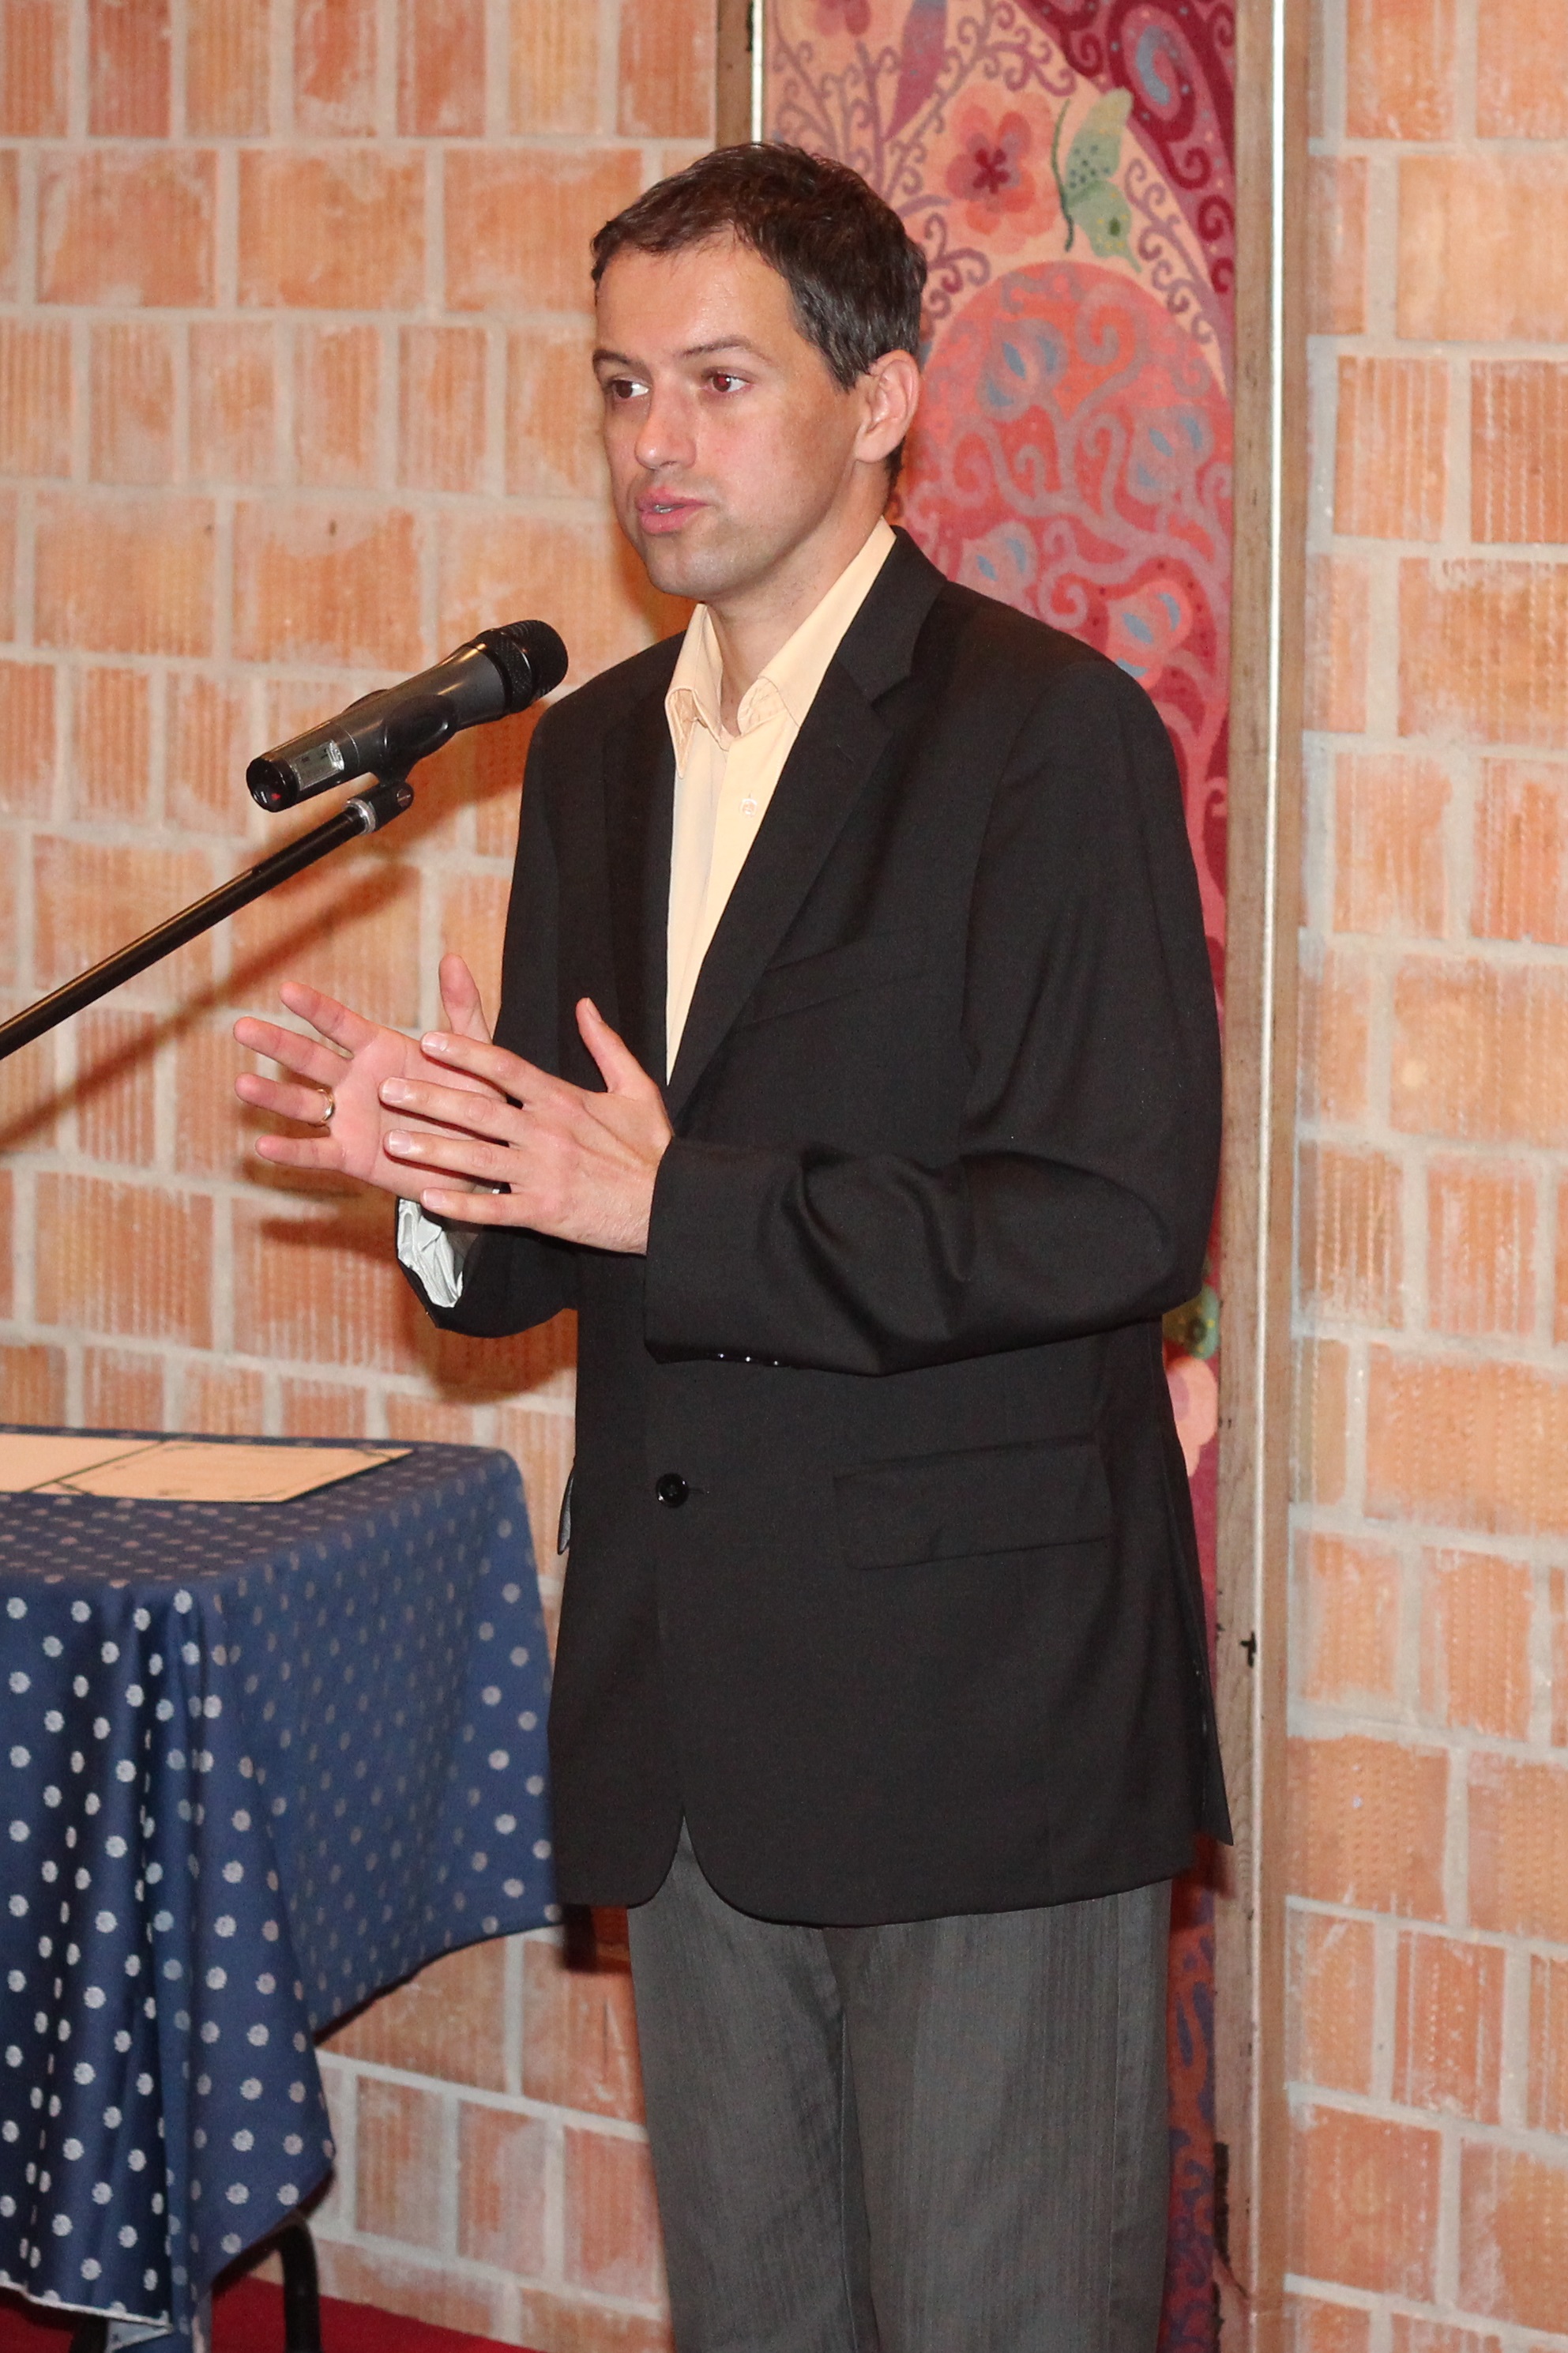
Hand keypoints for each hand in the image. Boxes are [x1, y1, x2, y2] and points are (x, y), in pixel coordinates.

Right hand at [234, 955, 499, 1198]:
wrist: (480, 1159)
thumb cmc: (472, 1101)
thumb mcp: (474, 1054)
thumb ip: (462, 1010)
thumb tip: (455, 958)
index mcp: (379, 1051)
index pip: (340, 1024)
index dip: (315, 1008)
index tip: (287, 990)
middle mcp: (355, 1082)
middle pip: (308, 1058)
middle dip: (276, 1043)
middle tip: (242, 1027)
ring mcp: (348, 1119)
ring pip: (302, 1104)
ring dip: (273, 1095)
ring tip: (243, 1084)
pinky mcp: (351, 1156)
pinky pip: (316, 1152)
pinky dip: (291, 1151)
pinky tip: (264, 1146)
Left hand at [378, 997, 672, 1254]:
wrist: (671, 1205)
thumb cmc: (652, 1148)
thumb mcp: (636, 1088)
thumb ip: (606, 1044)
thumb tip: (585, 1004)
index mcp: (563, 1100)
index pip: (506, 1067)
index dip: (465, 1052)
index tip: (429, 1040)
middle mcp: (547, 1133)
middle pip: (479, 1110)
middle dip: (430, 1098)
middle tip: (387, 1089)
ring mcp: (544, 1174)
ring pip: (476, 1159)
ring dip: (432, 1150)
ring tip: (392, 1142)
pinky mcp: (546, 1213)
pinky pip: (494, 1209)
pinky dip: (460, 1206)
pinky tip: (427, 1199)